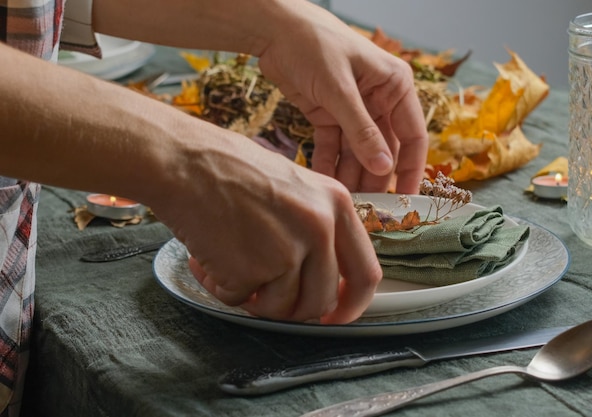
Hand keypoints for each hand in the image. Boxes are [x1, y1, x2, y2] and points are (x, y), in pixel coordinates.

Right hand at [150, 129, 380, 324]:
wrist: (182, 161)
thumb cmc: (229, 168)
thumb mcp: (296, 187)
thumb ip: (318, 228)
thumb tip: (321, 275)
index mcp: (337, 205)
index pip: (366, 272)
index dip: (352, 304)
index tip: (335, 316)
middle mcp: (320, 229)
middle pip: (322, 300)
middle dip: (292, 307)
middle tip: (264, 294)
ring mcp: (287, 251)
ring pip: (282, 308)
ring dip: (254, 298)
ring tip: (228, 266)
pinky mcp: (251, 270)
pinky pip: (240, 300)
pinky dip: (222, 289)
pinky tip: (208, 260)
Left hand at [256, 3, 428, 192]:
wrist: (274, 29)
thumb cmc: (314, 44)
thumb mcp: (340, 90)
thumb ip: (362, 131)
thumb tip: (384, 167)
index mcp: (394, 87)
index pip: (412, 135)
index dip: (410, 169)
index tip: (405, 200)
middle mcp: (378, 100)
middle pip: (382, 149)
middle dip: (374, 177)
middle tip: (366, 208)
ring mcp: (353, 109)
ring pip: (357, 152)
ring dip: (350, 175)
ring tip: (343, 200)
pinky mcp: (328, 115)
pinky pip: (333, 146)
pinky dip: (329, 164)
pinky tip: (323, 182)